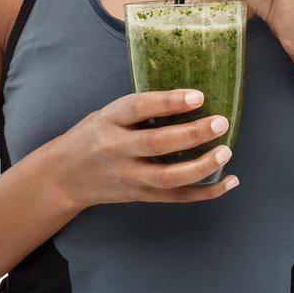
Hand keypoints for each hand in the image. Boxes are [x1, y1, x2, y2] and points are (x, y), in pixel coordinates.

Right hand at [49, 89, 241, 208]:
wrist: (65, 177)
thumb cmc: (93, 137)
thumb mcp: (107, 114)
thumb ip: (140, 109)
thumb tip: (190, 95)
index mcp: (109, 121)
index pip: (138, 108)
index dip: (168, 102)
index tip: (197, 95)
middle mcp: (117, 150)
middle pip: (156, 144)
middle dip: (192, 134)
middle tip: (221, 122)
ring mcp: (129, 177)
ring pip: (168, 177)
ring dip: (201, 166)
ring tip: (226, 152)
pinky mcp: (140, 196)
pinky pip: (176, 197)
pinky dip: (205, 192)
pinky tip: (228, 181)